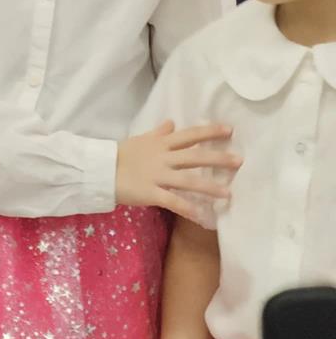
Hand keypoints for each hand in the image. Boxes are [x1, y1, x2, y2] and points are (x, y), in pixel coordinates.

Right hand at [117, 121, 240, 220]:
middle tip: (239, 161)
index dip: (209, 132)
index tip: (229, 130)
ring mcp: (157, 176)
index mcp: (161, 144)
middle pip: (194, 156)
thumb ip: (158, 133)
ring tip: (229, 193)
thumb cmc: (121, 154)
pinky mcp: (151, 193)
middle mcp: (163, 158)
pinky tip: (202, 216)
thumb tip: (171, 122)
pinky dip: (187, 208)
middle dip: (218, 158)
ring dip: (209, 187)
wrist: (100, 170)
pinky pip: (172, 201)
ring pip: (188, 180)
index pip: (189, 135)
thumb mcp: (141, 139)